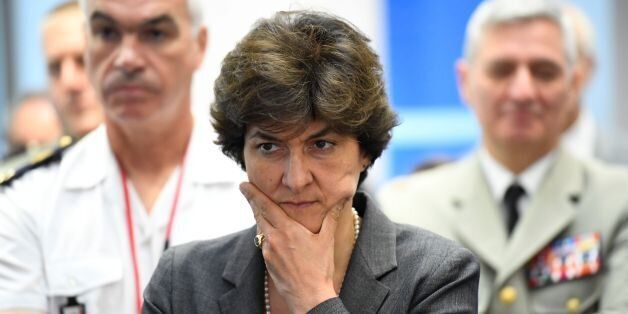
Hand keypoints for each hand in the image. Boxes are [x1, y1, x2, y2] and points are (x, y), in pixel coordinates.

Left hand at [239, 182, 349, 312]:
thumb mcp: (327, 240)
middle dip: (252, 202)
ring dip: (260, 218)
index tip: (243, 185)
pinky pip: (263, 242)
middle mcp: (274, 238)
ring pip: (260, 228)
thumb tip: (340, 201)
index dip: (253, 194)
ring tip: (260, 209)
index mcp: (288, 229)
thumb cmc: (320, 268)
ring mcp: (268, 251)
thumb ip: (332, 218)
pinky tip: (271, 233)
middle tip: (246, 190)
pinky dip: (265, 233)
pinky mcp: (267, 262)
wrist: (309, 296)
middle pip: (259, 214)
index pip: (266, 206)